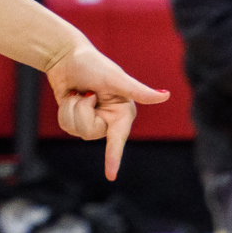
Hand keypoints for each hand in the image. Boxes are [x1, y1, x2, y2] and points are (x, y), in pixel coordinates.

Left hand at [43, 40, 171, 180]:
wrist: (66, 56)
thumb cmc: (93, 64)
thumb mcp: (116, 78)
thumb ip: (139, 91)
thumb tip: (165, 96)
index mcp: (123, 113)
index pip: (118, 139)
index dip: (114, 158)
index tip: (111, 176)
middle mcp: (110, 119)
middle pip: (90, 133)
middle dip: (82, 112)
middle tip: (87, 94)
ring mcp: (93, 120)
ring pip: (77, 130)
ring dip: (72, 109)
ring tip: (78, 93)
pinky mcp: (77, 118)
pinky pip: (67, 125)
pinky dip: (65, 110)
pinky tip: (70, 96)